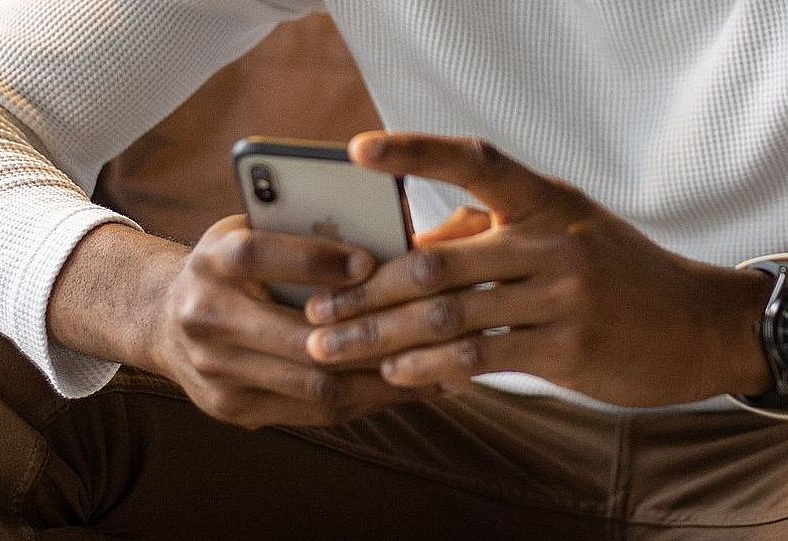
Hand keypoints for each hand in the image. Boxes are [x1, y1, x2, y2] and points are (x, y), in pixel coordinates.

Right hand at [151, 215, 425, 427]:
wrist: (162, 321)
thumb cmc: (229, 267)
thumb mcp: (250, 232)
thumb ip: (299, 233)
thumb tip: (385, 235)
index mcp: (209, 262)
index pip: (254, 256)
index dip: (311, 259)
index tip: (368, 261)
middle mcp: (204, 318)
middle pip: (294, 338)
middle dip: (369, 336)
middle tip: (429, 327)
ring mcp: (215, 372)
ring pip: (312, 385)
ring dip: (379, 379)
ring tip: (436, 366)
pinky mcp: (231, 408)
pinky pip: (311, 412)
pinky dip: (364, 400)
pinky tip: (404, 386)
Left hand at [303, 132, 773, 406]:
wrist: (691, 324)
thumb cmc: (608, 271)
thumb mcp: (557, 230)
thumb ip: (484, 232)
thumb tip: (406, 251)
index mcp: (544, 199)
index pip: (474, 161)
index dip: (415, 152)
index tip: (358, 150)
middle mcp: (552, 240)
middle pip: (436, 264)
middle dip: (365, 291)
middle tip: (315, 310)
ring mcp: (563, 295)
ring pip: (449, 315)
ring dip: (380, 335)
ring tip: (331, 347)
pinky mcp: (567, 348)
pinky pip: (480, 357)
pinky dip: (429, 366)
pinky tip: (393, 373)